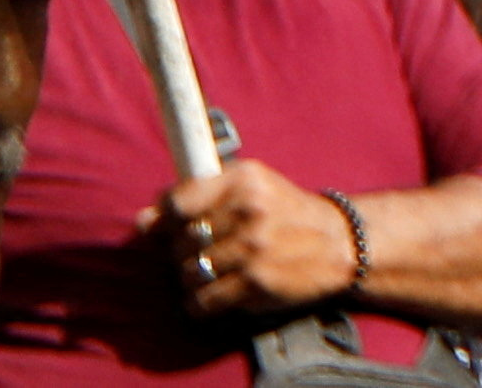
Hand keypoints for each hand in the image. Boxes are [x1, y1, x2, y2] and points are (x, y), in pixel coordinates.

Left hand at [165, 160, 355, 315]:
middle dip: (184, 253)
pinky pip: (201, 301)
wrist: (340, 242)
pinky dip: (202, 304)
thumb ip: (197, 199)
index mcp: (243, 178)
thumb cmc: (286, 213)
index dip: (166, 220)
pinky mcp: (256, 282)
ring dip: (194, 280)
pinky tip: (219, 294)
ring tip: (217, 273)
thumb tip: (142, 221)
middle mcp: (247, 210)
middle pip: (179, 242)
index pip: (176, 203)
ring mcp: (252, 247)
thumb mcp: (250, 189)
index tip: (172, 228)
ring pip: (187, 273)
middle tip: (207, 252)